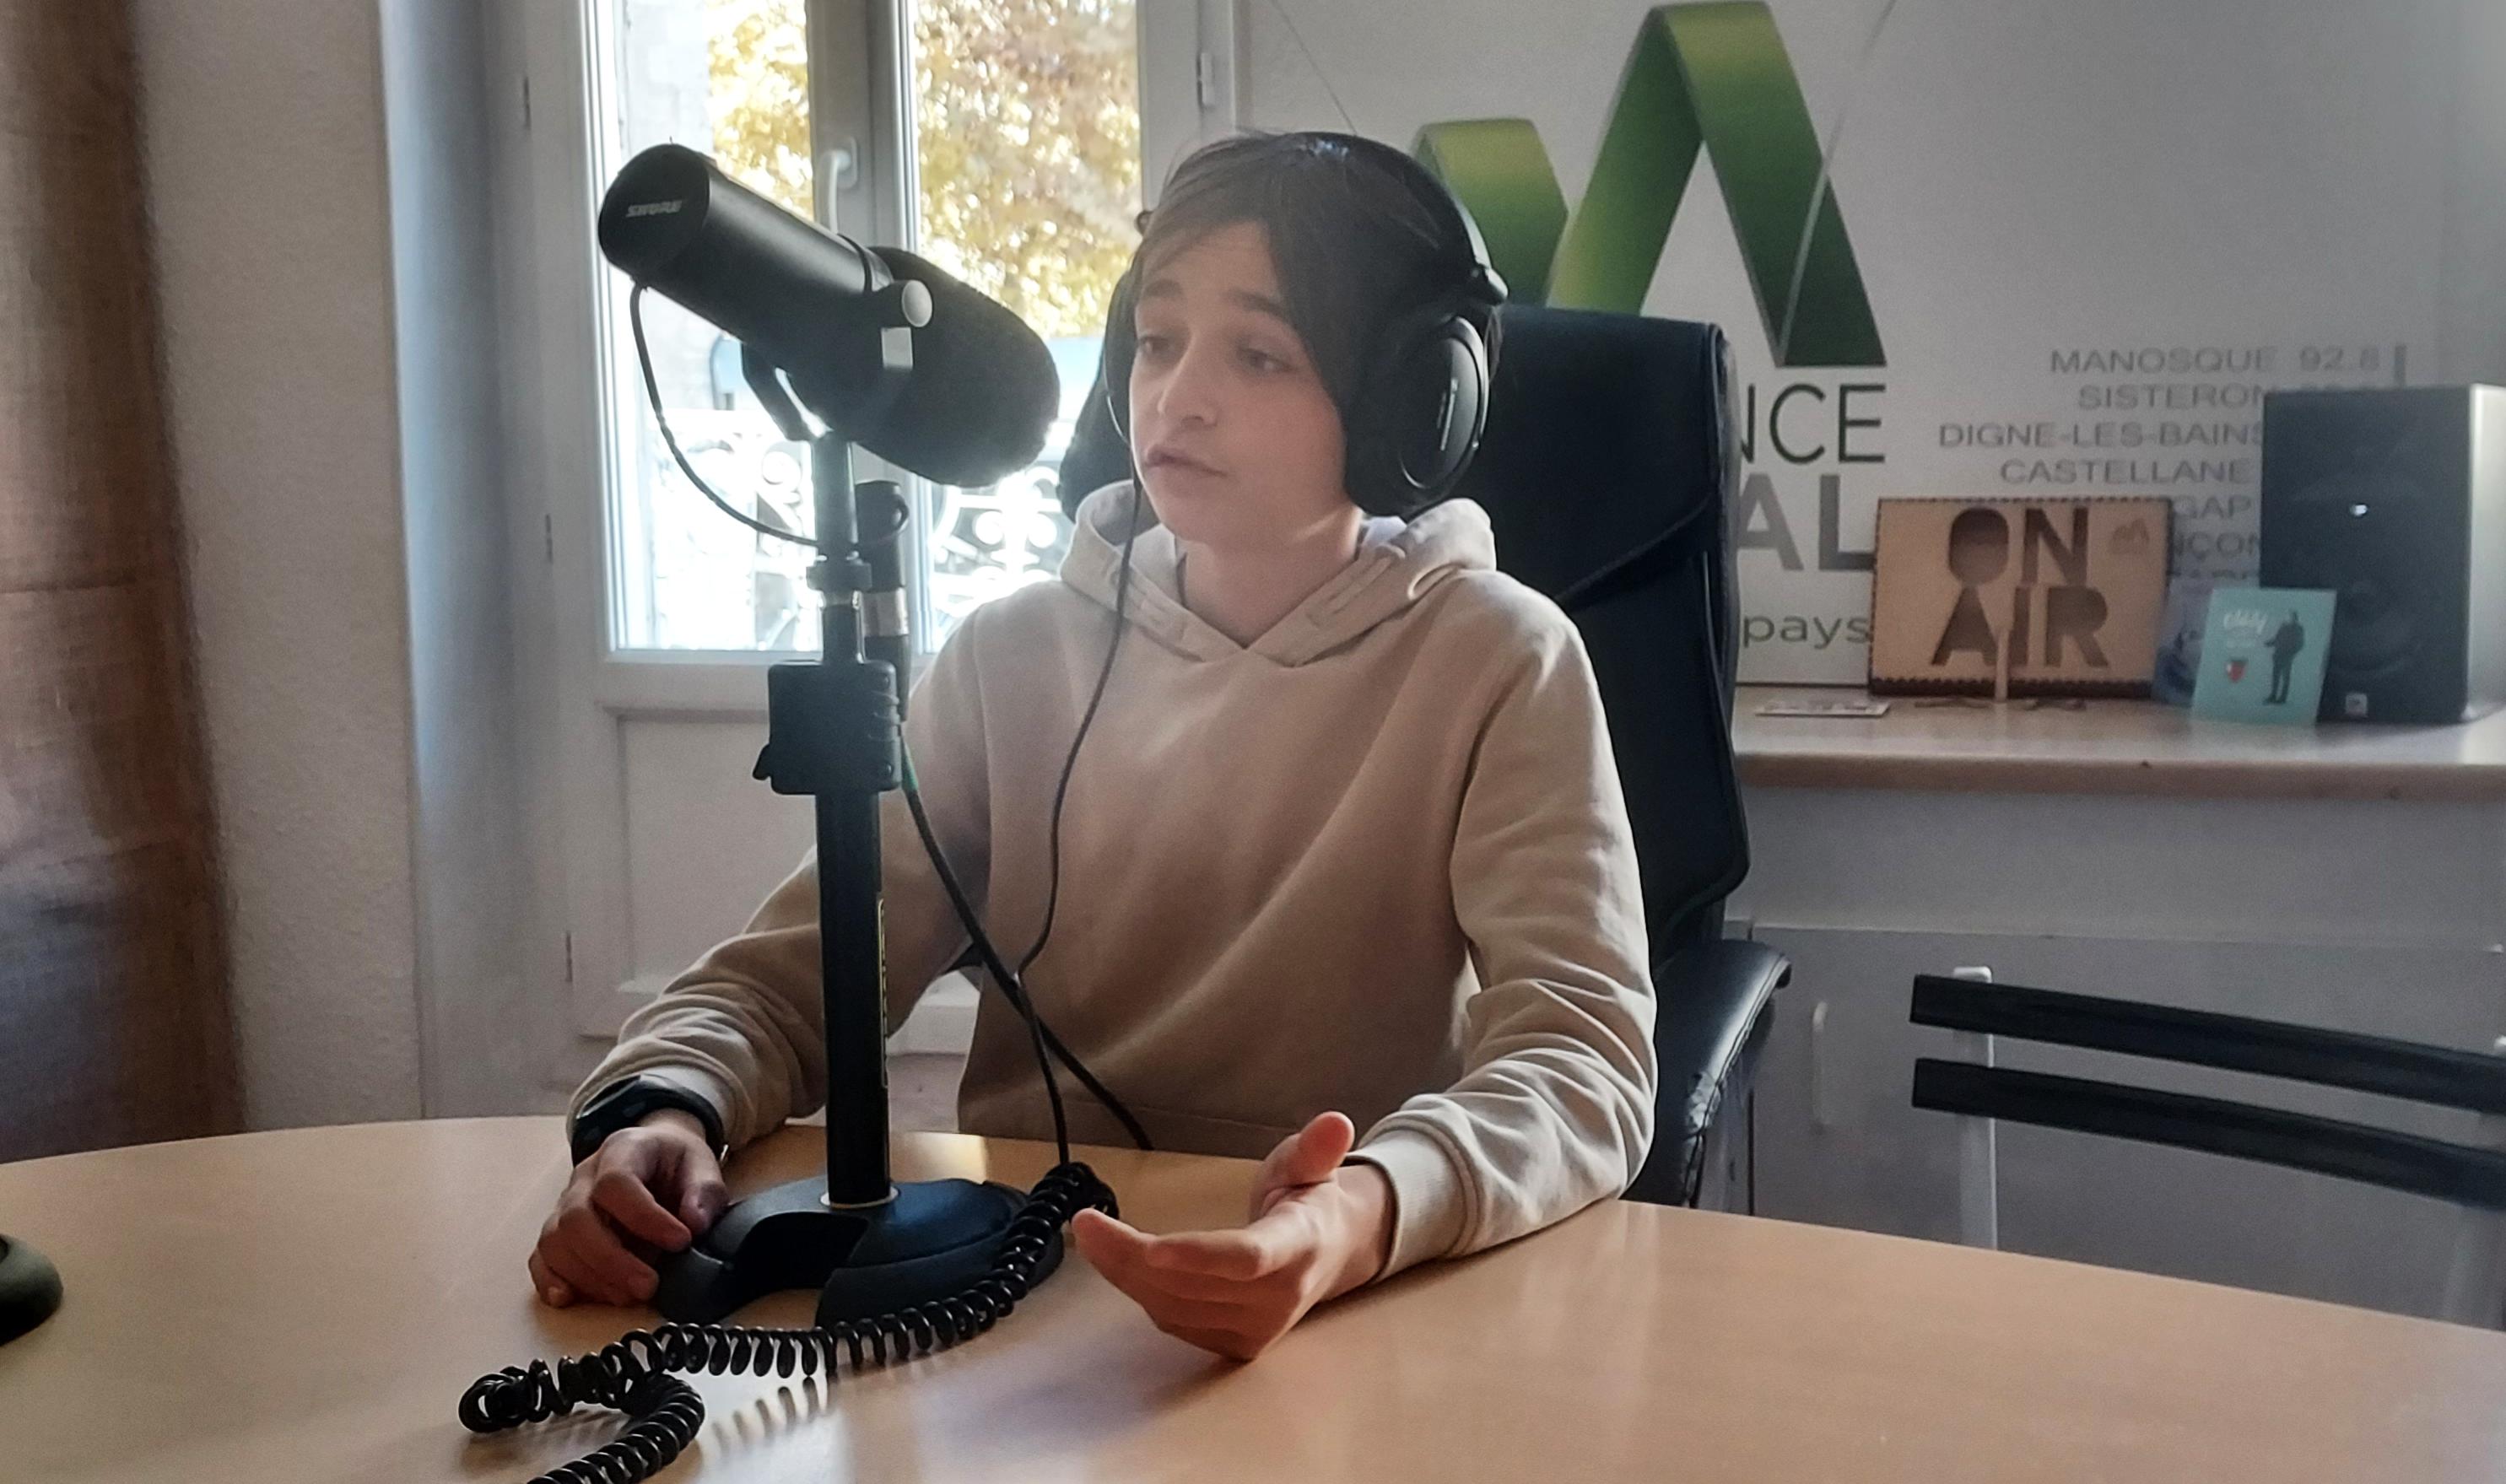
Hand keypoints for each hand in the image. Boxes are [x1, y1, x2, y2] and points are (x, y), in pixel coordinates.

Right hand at [530, 1109, 728, 1306]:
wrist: (654, 1154)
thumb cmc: (675, 1163)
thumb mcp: (702, 1165)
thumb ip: (704, 1191)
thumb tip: (695, 1224)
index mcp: (622, 1150)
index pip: (616, 1182)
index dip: (645, 1218)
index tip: (681, 1242)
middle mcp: (584, 1177)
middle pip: (577, 1218)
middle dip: (611, 1260)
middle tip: (648, 1286)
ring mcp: (565, 1204)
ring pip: (555, 1241)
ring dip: (588, 1276)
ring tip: (627, 1296)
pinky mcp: (559, 1232)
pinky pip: (541, 1257)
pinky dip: (551, 1281)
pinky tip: (570, 1298)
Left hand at [1071, 1111, 1394, 1360]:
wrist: (1330, 1254)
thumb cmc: (1309, 1200)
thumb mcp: (1311, 1165)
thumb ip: (1316, 1149)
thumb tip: (1336, 1122)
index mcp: (1299, 1246)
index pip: (1247, 1258)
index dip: (1200, 1256)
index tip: (1152, 1249)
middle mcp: (1279, 1297)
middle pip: (1194, 1284)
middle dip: (1131, 1256)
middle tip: (1084, 1224)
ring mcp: (1257, 1329)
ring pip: (1175, 1308)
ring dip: (1124, 1274)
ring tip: (1090, 1236)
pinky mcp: (1236, 1345)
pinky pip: (1175, 1322)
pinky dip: (1140, 1293)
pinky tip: (1119, 1262)